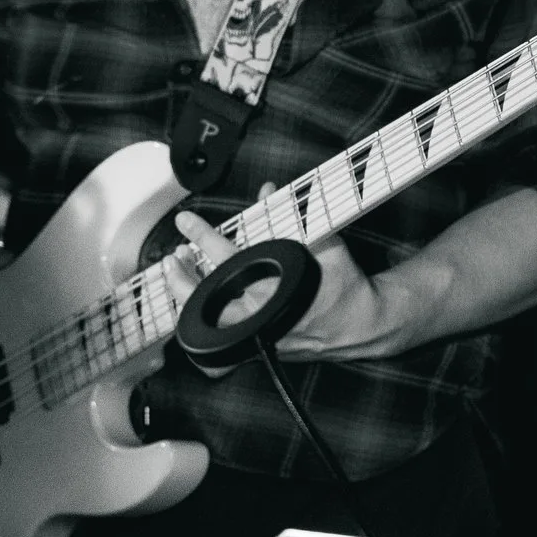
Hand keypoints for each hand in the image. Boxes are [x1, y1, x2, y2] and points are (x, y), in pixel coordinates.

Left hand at [162, 185, 425, 361]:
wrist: (363, 324)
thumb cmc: (345, 284)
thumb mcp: (325, 242)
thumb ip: (294, 215)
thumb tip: (267, 189)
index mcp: (275, 288)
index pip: (227, 259)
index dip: (202, 237)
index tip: (185, 222)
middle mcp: (262, 316)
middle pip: (205, 300)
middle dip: (182, 277)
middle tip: (174, 255)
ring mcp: (258, 335)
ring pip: (207, 323)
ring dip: (187, 298)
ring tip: (178, 274)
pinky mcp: (258, 347)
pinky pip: (218, 336)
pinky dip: (202, 317)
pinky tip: (196, 300)